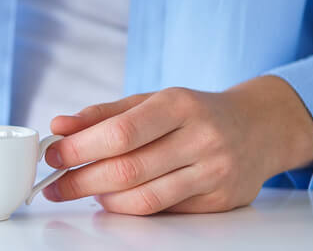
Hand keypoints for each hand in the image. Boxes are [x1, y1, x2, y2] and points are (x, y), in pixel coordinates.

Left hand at [42, 76, 312, 214]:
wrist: (259, 127)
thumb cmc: (195, 112)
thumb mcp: (151, 100)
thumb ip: (103, 114)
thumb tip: (59, 126)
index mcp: (179, 105)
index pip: (120, 132)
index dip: (80, 148)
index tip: (52, 155)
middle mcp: (201, 139)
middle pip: (128, 170)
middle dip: (81, 181)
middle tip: (55, 184)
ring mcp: (214, 173)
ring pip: (145, 198)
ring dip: (102, 199)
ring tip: (80, 191)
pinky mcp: (220, 201)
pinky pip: (163, 211)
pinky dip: (129, 207)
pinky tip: (113, 198)